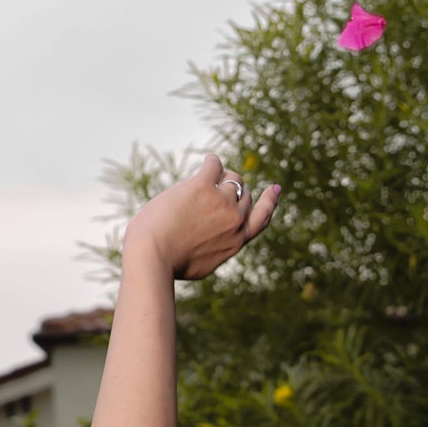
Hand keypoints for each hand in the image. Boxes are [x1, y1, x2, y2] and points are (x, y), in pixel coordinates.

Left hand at [125, 153, 280, 280]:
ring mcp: (221, 202)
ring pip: (232, 178)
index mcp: (237, 240)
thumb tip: (214, 238)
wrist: (153, 256)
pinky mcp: (202, 187)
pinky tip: (207, 161)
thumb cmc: (169, 262)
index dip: (270, 201)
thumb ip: (214, 249)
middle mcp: (235, 220)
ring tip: (204, 180)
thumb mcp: (202, 264)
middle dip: (232, 189)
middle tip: (212, 190)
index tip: (274, 188)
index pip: (262, 217)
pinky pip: (214, 166)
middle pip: (244, 194)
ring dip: (221, 176)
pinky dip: (212, 162)